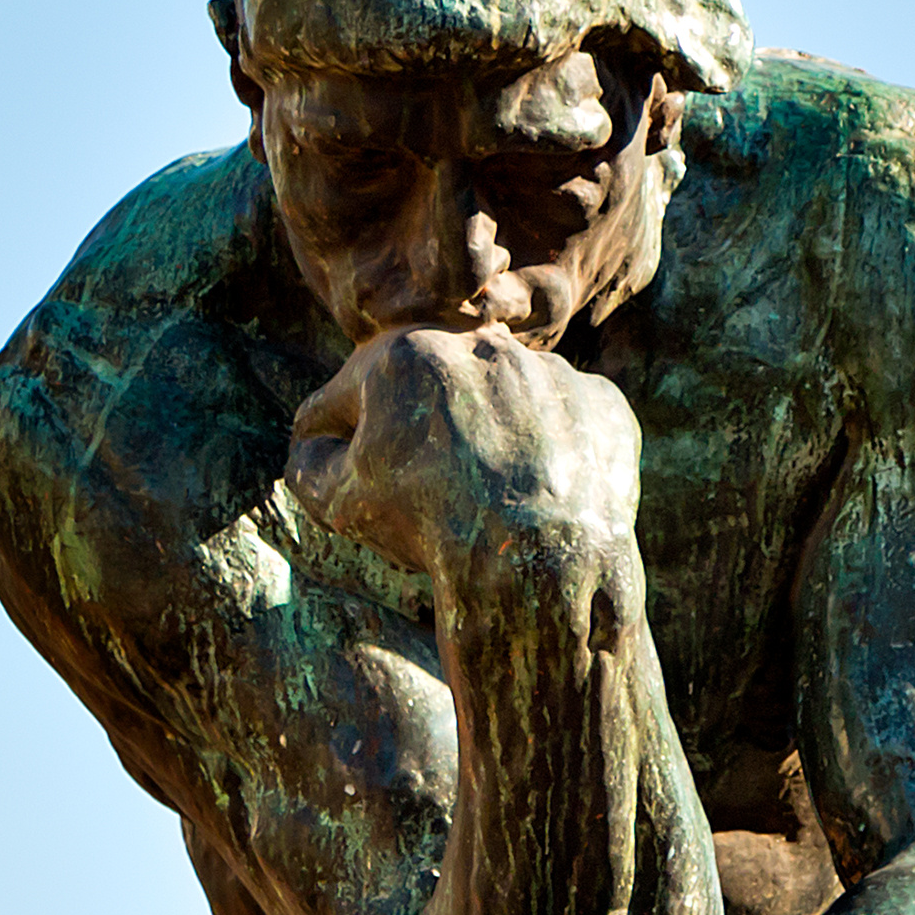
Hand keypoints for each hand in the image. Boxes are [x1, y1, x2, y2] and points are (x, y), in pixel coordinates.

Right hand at [285, 325, 637, 589]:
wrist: (540, 570)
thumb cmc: (432, 532)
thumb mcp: (339, 504)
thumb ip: (310, 460)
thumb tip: (317, 441)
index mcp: (408, 352)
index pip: (351, 394)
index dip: (336, 440)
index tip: (341, 470)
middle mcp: (485, 344)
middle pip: (431, 393)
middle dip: (418, 435)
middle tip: (425, 490)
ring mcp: (552, 371)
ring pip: (502, 403)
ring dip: (489, 437)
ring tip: (489, 498)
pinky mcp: (604, 404)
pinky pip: (565, 423)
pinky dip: (552, 452)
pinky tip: (542, 493)